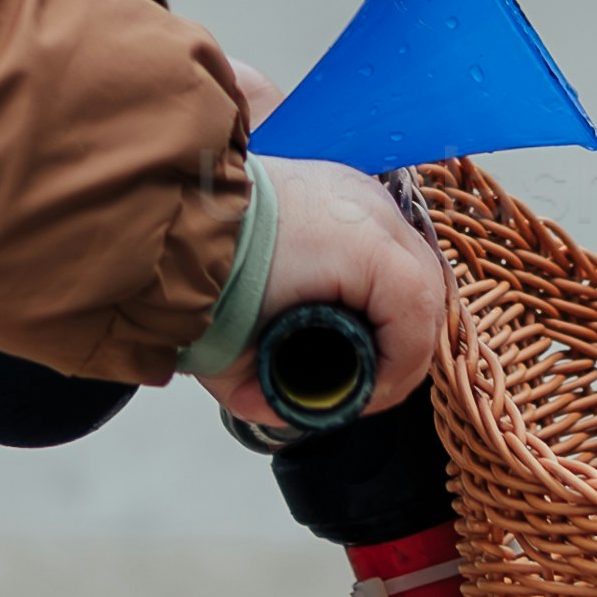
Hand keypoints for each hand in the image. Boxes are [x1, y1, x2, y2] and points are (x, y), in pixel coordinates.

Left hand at [224, 158, 459, 429]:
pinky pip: (385, 239)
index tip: (363, 399)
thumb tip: (288, 410)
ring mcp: (360, 192)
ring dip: (393, 311)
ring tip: (360, 344)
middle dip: (400, 348)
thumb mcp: (235, 356)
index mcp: (366, 251)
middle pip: (426, 291)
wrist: (171, 208)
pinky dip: (377, 278)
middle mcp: (375, 212)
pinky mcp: (342, 185)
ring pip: (412, 262)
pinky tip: (352, 303)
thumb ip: (265, 395)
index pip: (417, 322)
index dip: (398, 375)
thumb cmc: (205, 274)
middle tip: (365, 382)